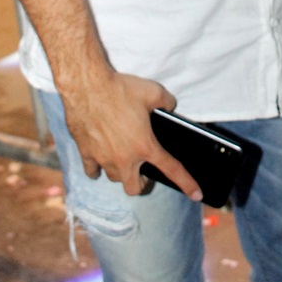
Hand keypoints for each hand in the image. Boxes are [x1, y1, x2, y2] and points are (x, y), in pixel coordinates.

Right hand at [61, 68, 201, 200]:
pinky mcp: (85, 153)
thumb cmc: (120, 88)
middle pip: (134, 188)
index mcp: (145, 146)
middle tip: (143, 170)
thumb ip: (167, 102)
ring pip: (114, 178)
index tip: (196, 194)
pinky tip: (100, 159)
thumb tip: (170, 106)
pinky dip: (97, 169)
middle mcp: (125, 158)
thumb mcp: (153, 91)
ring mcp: (103, 158)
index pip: (171, 169)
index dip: (187, 183)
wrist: (87, 86)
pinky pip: (91, 171)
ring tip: (122, 158)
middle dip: (141, 182)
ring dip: (120, 172)